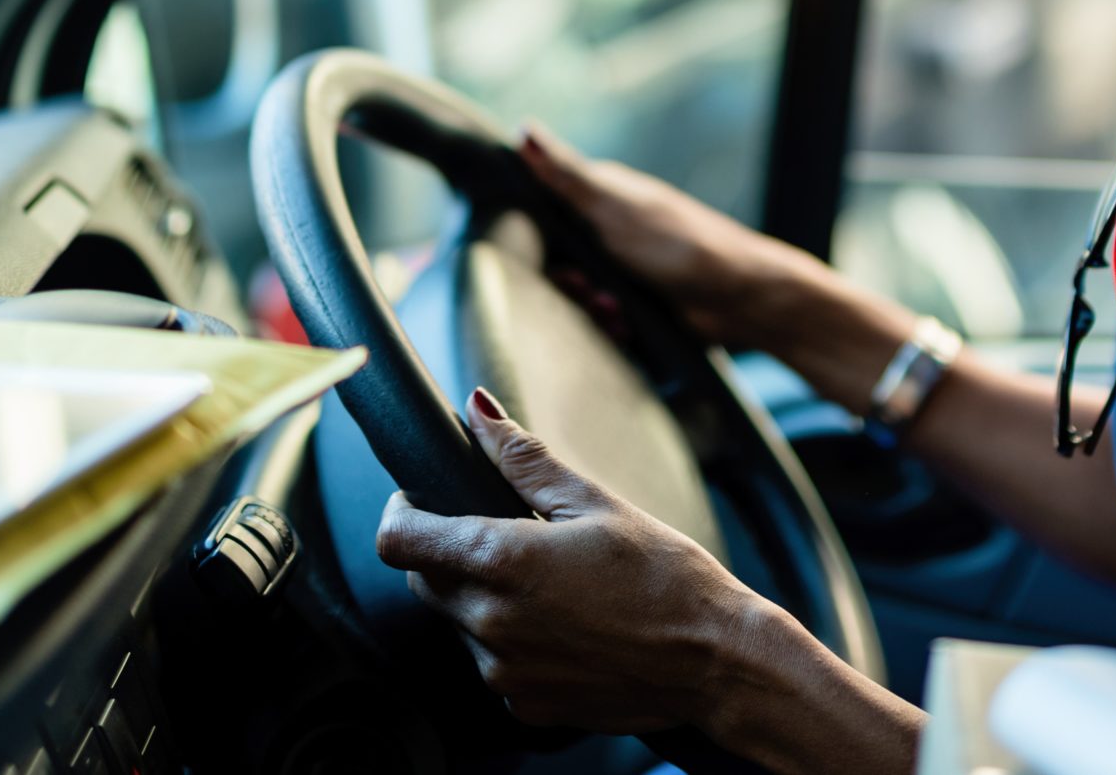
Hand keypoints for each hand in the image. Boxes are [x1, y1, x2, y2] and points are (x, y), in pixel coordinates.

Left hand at [373, 388, 782, 735]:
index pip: (399, 540)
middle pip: (426, 581)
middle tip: (508, 533)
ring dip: (484, 598)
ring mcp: (505, 671)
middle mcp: (490, 622)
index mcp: (500, 561)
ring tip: (553, 584)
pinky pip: (494, 663)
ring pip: (460, 623)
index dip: (401, 513)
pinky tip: (566, 624)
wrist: (716, 661)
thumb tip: (479, 410)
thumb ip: (524, 458)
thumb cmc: (666, 576)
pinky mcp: (525, 706)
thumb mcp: (596, 502)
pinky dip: (512, 640)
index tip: (422, 498)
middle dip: (449, 551)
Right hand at [516, 122, 822, 348]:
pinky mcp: (633, 302)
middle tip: (588, 287)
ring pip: (575, 292)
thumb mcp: (614, 207)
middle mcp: (607, 229)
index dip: (532, 231)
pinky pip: (599, 318)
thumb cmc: (680, 243)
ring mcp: (621, 267)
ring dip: (590, 307)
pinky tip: (626, 325)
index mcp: (601, 195)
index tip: (539, 250)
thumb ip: (566, 175)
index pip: (541, 204)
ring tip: (615, 310)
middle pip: (555, 257)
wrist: (738, 299)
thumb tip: (524, 129)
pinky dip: (609, 325)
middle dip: (566, 281)